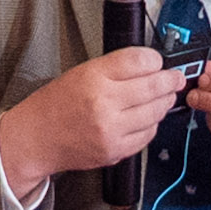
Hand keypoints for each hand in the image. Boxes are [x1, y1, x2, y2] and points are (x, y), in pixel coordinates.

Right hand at [0, 47, 186, 197]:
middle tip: (175, 78)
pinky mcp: (116, 150)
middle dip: (170, 80)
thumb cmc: (55, 105)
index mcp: (93, 78)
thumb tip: (151, 66)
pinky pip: (148, 134)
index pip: (139, 60)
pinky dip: (152, 124)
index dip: (155, 59)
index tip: (158, 61)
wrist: (35, 139)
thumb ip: (115, 69)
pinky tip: (146, 118)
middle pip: (154, 85)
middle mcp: (104, 103)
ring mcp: (112, 130)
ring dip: (164, 102)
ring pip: (156, 112)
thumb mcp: (80, 73)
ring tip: (163, 97)